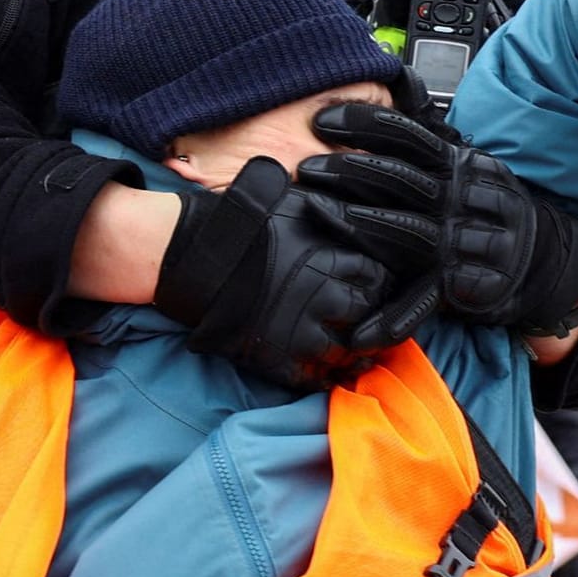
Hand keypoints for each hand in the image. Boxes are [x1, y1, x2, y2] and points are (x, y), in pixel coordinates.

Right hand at [154, 156, 439, 389]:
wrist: (198, 257)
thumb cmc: (247, 223)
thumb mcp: (298, 201)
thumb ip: (334, 209)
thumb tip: (364, 198)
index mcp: (335, 261)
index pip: (379, 279)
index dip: (378, 282)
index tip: (374, 283)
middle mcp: (326, 299)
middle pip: (366, 315)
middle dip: (368, 314)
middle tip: (366, 314)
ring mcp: (303, 333)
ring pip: (346, 351)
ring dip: (351, 348)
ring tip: (352, 346)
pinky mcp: (279, 360)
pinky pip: (314, 378)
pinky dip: (324, 374)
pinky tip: (325, 368)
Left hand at [299, 103, 577, 332]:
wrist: (543, 260)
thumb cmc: (489, 208)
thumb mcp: (466, 165)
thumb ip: (429, 135)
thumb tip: (399, 83)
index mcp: (462, 166)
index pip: (411, 136)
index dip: (366, 124)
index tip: (323, 119)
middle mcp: (465, 199)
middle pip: (405, 178)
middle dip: (353, 169)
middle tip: (308, 167)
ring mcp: (467, 242)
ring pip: (409, 231)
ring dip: (361, 222)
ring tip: (320, 212)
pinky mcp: (466, 283)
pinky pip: (425, 299)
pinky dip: (394, 317)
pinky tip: (362, 331)